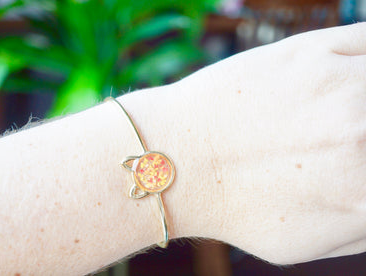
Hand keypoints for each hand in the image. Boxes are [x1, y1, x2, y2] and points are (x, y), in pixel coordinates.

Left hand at [174, 23, 365, 264]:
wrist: (174, 159)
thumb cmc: (234, 206)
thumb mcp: (307, 241)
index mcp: (364, 196)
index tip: (364, 163)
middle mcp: (362, 136)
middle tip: (354, 136)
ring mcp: (339, 86)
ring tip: (347, 113)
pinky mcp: (310, 51)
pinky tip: (353, 78)